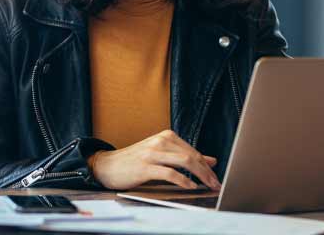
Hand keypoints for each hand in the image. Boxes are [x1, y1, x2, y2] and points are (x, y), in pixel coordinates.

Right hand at [89, 129, 221, 190]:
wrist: (107, 165)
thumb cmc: (135, 161)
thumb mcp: (162, 154)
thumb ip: (185, 156)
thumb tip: (211, 160)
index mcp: (167, 136)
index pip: (194, 151)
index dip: (207, 165)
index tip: (216, 177)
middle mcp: (161, 141)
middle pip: (192, 156)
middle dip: (207, 172)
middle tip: (216, 183)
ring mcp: (153, 153)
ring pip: (185, 162)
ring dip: (200, 175)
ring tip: (207, 185)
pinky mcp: (145, 166)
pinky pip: (170, 173)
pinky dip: (183, 181)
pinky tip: (190, 186)